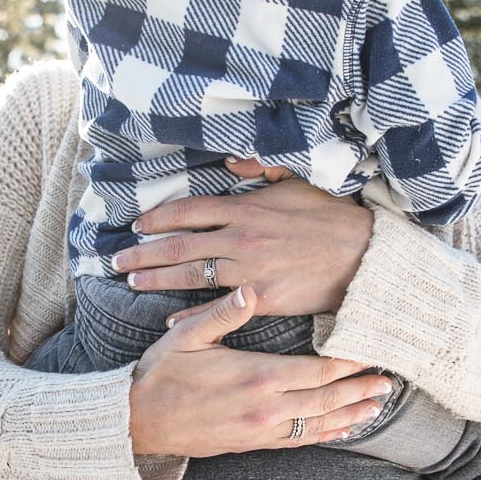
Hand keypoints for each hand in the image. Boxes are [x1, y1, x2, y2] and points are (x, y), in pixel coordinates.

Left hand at [112, 156, 374, 317]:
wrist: (363, 256)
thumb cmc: (331, 218)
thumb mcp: (297, 181)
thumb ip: (261, 168)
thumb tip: (231, 159)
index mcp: (245, 207)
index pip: (188, 211)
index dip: (159, 218)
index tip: (137, 225)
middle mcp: (240, 238)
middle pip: (179, 245)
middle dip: (144, 253)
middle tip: (117, 261)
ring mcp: (249, 270)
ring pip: (191, 275)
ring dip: (157, 279)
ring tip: (133, 282)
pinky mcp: (262, 298)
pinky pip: (217, 308)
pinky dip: (190, 315)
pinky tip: (170, 320)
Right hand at [127, 283, 401, 457]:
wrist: (137, 423)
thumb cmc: (161, 374)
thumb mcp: (186, 337)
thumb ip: (222, 314)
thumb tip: (249, 290)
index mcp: (256, 377)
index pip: (316, 371)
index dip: (347, 364)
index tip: (370, 353)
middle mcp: (266, 408)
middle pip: (326, 399)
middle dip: (359, 390)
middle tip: (389, 383)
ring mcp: (261, 430)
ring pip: (317, 423)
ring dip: (350, 414)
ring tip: (377, 407)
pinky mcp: (252, 443)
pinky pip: (298, 441)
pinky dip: (324, 435)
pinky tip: (342, 430)